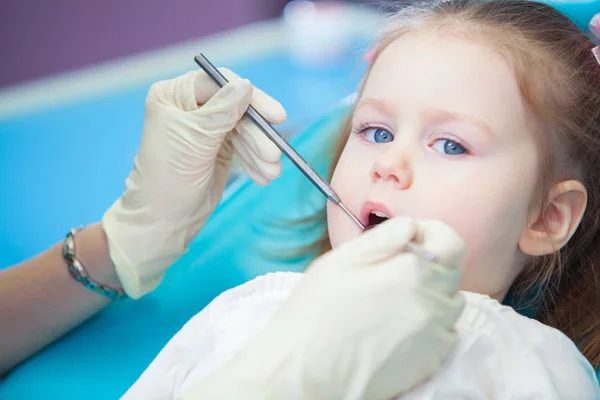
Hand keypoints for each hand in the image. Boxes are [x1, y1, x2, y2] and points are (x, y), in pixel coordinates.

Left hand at [102, 69, 285, 297]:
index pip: (219, 84)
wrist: (162, 221)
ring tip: (271, 172)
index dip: (250, 98)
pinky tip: (263, 175)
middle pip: (236, 108)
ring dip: (260, 151)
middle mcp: (190, 107)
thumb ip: (222, 111)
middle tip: (273, 155)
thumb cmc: (167, 178)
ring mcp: (206, 129)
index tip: (275, 116)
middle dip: (257, 134)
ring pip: (244, 129)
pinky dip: (255, 160)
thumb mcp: (195, 140)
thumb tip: (246, 84)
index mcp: (174, 96)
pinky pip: (244, 146)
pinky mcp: (218, 149)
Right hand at [179, 217, 465, 399]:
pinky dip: (428, 324)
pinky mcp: (431, 362)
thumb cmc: (317, 310)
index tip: (409, 240)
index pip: (451, 243)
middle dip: (427, 264)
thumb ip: (387, 236)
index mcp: (415, 271)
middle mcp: (435, 303)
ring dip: (430, 294)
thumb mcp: (344, 259)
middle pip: (449, 273)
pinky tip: (395, 327)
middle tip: (391, 271)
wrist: (308, 372)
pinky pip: (442, 333)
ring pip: (448, 304)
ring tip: (392, 300)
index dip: (432, 234)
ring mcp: (436, 336)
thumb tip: (413, 227)